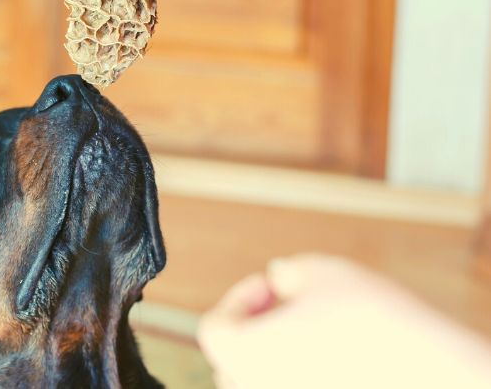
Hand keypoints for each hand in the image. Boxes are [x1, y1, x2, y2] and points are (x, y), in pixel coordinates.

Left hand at [197, 254, 490, 388]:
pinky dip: (302, 374)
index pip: (215, 328)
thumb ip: (288, 272)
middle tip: (292, 307)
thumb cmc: (374, 322)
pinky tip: (336, 359)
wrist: (435, 377)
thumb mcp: (324, 273)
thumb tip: (278, 277)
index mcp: (240, 354)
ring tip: (319, 333)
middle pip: (234, 361)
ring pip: (263, 382)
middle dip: (256, 328)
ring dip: (277, 354)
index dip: (240, 299)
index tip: (271, 287)